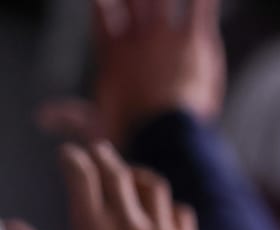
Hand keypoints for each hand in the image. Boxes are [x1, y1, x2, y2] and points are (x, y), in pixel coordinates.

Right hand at [39, 0, 223, 142]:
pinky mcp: (194, 40)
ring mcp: (165, 35)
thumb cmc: (130, 132)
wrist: (163, 133)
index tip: (105, 2)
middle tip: (138, 1)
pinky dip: (204, 0)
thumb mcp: (94, 124)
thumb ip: (69, 116)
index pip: (103, 13)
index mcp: (111, 51)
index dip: (106, 5)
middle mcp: (136, 37)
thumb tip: (42, 118)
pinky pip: (200, 8)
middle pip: (134, 0)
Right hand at [60, 141, 197, 229]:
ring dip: (137, 177)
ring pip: (153, 186)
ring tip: (129, 177)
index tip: (67, 155)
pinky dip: (170, 208)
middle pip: (118, 173)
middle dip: (104, 158)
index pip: (83, 176)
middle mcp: (131, 227)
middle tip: (97, 153)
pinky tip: (160, 213)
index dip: (73, 159)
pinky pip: (182, 214)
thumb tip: (13, 228)